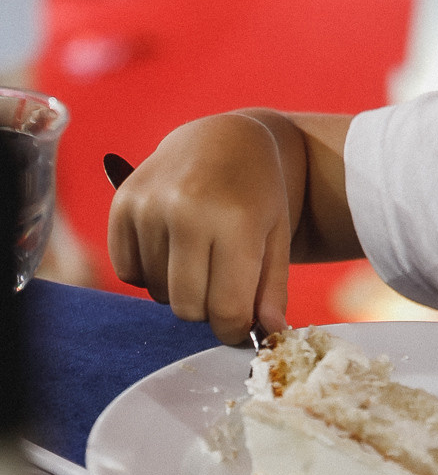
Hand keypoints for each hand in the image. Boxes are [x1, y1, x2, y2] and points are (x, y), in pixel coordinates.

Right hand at [107, 113, 295, 344]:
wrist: (225, 138)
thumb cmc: (258, 192)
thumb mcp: (277, 236)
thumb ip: (271, 290)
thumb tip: (266, 335)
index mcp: (236, 219)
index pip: (227, 308)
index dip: (234, 329)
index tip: (239, 325)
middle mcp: (188, 210)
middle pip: (188, 307)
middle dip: (208, 310)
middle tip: (222, 286)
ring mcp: (150, 205)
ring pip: (157, 293)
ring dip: (179, 289)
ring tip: (200, 256)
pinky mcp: (123, 204)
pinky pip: (127, 272)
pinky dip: (148, 272)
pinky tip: (172, 246)